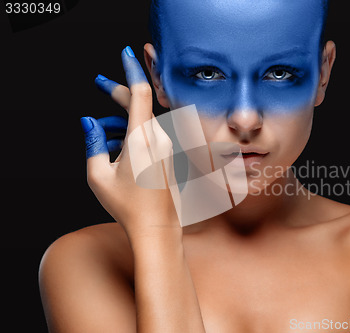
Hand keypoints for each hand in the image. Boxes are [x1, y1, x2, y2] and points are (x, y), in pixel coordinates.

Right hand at [81, 46, 178, 238]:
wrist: (158, 228)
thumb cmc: (128, 206)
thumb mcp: (98, 175)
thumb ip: (93, 143)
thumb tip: (89, 122)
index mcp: (141, 139)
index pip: (140, 92)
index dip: (132, 70)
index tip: (127, 53)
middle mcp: (158, 139)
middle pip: (139, 103)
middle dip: (118, 91)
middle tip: (100, 83)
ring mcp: (166, 147)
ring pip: (143, 119)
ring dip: (121, 119)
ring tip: (101, 130)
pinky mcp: (168, 155)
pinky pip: (149, 133)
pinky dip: (131, 132)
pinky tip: (115, 146)